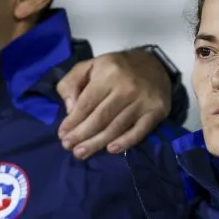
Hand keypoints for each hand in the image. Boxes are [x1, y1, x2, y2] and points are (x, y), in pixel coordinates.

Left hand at [56, 50, 172, 158]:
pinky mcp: (157, 111)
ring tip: (81, 153)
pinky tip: (111, 149)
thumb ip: (71, 83)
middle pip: (100, 118)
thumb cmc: (117, 68)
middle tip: (68, 147)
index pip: (87, 103)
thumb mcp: (90, 66)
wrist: (156, 65)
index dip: (73, 121)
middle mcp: (127, 87)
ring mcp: (143, 101)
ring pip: (117, 127)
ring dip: (97, 143)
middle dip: (82, 135)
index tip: (62, 134)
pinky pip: (139, 131)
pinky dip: (125, 142)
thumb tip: (70, 110)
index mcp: (108, 73)